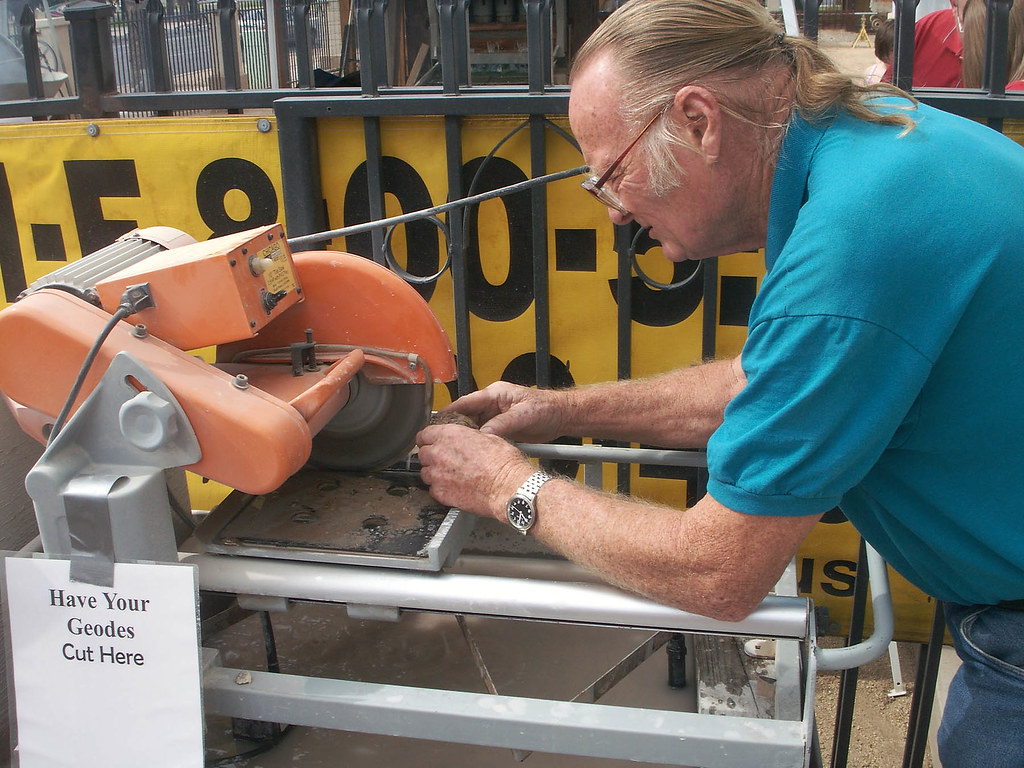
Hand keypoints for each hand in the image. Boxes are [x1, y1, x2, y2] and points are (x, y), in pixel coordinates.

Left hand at [416, 424, 534, 518]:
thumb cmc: (503, 464)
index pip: (423, 434)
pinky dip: (440, 489)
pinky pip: (433, 490)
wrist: (508, 487)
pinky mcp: (441, 494)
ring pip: (425, 473)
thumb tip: (466, 440)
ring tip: (449, 475)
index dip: (428, 439)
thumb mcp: (488, 438)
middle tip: (444, 460)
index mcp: (449, 435)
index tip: (430, 442)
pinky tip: (453, 487)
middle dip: (431, 456)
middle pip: (422, 454)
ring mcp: (438, 476)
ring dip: (434, 473)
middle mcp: (439, 454)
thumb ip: (468, 438)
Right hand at [441, 382, 567, 441]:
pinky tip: (472, 453)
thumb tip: (484, 434)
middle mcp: (493, 404)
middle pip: (467, 416)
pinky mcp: (502, 428)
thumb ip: (503, 424)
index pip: (466, 402)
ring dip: (467, 437)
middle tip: (443, 441)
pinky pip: (485, 436)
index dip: (450, 412)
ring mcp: (496, 416)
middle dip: (456, 428)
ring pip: (474, 427)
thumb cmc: (546, 408)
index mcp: (495, 394)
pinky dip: (479, 443)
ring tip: (455, 449)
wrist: (562, 416)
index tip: (437, 423)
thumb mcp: (524, 415)